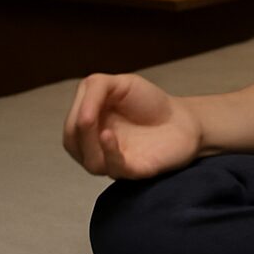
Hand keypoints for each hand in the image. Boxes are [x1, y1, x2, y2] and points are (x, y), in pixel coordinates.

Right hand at [62, 72, 201, 178]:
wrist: (183, 119)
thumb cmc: (149, 101)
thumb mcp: (118, 83)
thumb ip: (95, 89)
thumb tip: (80, 116)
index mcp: (91, 130)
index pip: (70, 130)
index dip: (74, 116)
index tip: (92, 96)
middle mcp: (99, 149)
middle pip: (75, 146)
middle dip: (79, 129)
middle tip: (91, 114)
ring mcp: (115, 161)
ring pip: (91, 162)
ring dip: (91, 143)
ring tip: (102, 127)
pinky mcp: (135, 170)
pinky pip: (115, 168)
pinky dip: (108, 152)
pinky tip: (107, 136)